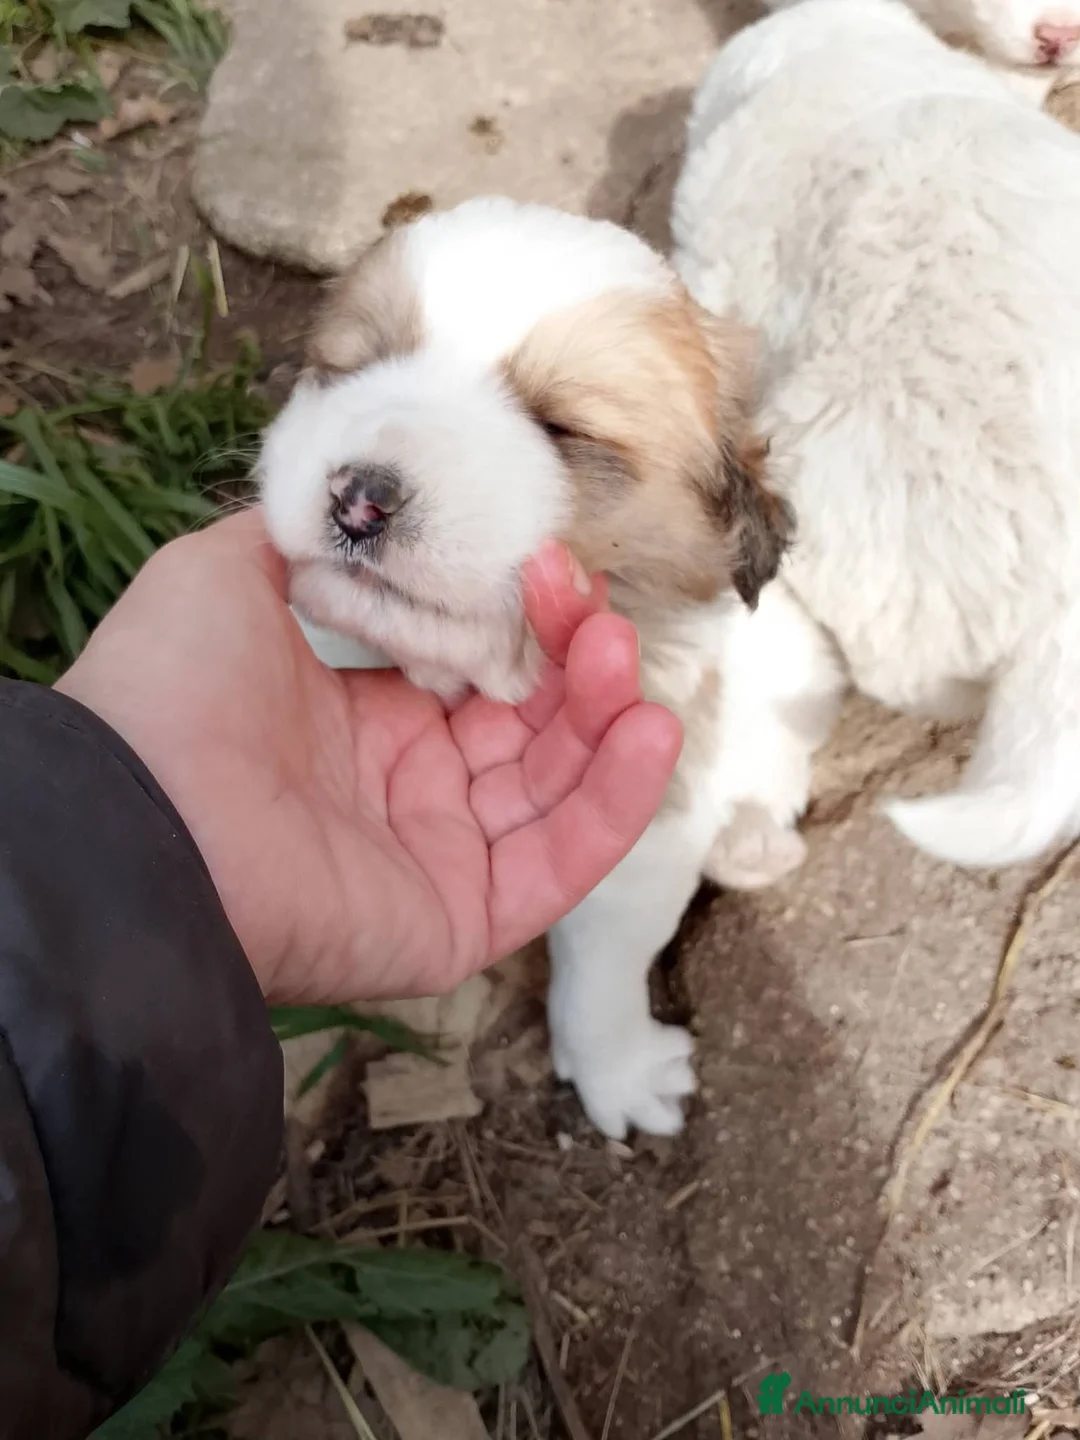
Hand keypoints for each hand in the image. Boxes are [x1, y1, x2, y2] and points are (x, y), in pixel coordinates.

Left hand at [57, 510, 681, 1000]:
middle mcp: (411, 789)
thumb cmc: (170, 693)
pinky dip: (617, 801)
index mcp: (366, 720)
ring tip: (621, 651)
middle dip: (574, 660)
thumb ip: (307, 538)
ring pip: (559, 787)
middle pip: (533, 724)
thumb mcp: (225, 575)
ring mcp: (441, 857)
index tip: (549, 563)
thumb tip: (357, 498)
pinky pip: (563, 862)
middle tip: (591, 605)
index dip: (524, 621)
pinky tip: (649, 731)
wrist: (136, 814)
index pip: (480, 670)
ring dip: (607, 717)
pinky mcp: (465, 919)